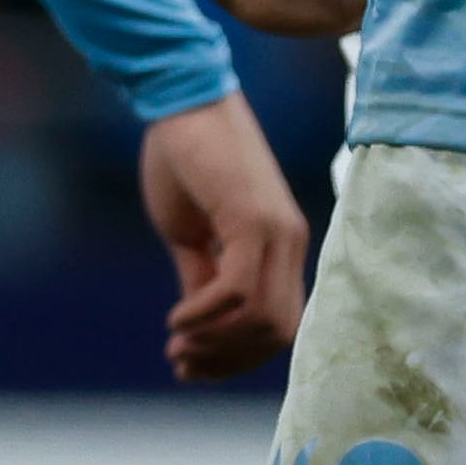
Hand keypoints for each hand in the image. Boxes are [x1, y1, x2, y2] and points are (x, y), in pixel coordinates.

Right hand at [140, 93, 309, 382]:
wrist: (182, 98)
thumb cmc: (183, 155)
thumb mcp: (190, 228)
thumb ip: (201, 272)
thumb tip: (200, 318)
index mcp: (280, 244)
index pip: (278, 322)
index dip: (238, 355)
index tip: (192, 365)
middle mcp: (289, 242)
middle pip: (278, 331)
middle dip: (229, 359)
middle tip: (182, 362)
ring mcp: (276, 232)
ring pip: (264, 318)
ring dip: (217, 343)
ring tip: (178, 344)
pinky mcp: (253, 220)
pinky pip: (239, 290)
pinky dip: (207, 315)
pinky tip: (176, 318)